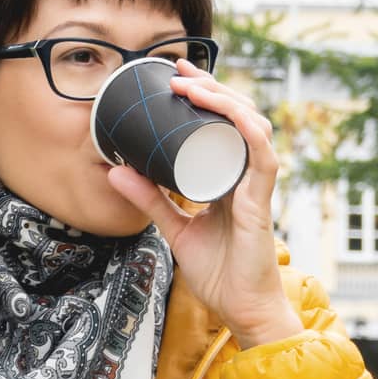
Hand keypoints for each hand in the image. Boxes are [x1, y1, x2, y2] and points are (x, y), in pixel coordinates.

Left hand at [104, 58, 304, 348]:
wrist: (242, 309)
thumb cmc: (220, 274)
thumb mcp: (175, 229)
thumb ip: (151, 200)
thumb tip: (116, 172)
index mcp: (231, 178)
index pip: (223, 125)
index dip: (205, 96)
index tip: (176, 77)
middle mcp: (247, 175)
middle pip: (238, 115)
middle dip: (211, 86)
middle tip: (179, 69)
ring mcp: (257, 185)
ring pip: (251, 124)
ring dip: (223, 99)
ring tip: (191, 86)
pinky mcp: (261, 199)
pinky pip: (261, 153)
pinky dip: (244, 126)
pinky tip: (226, 110)